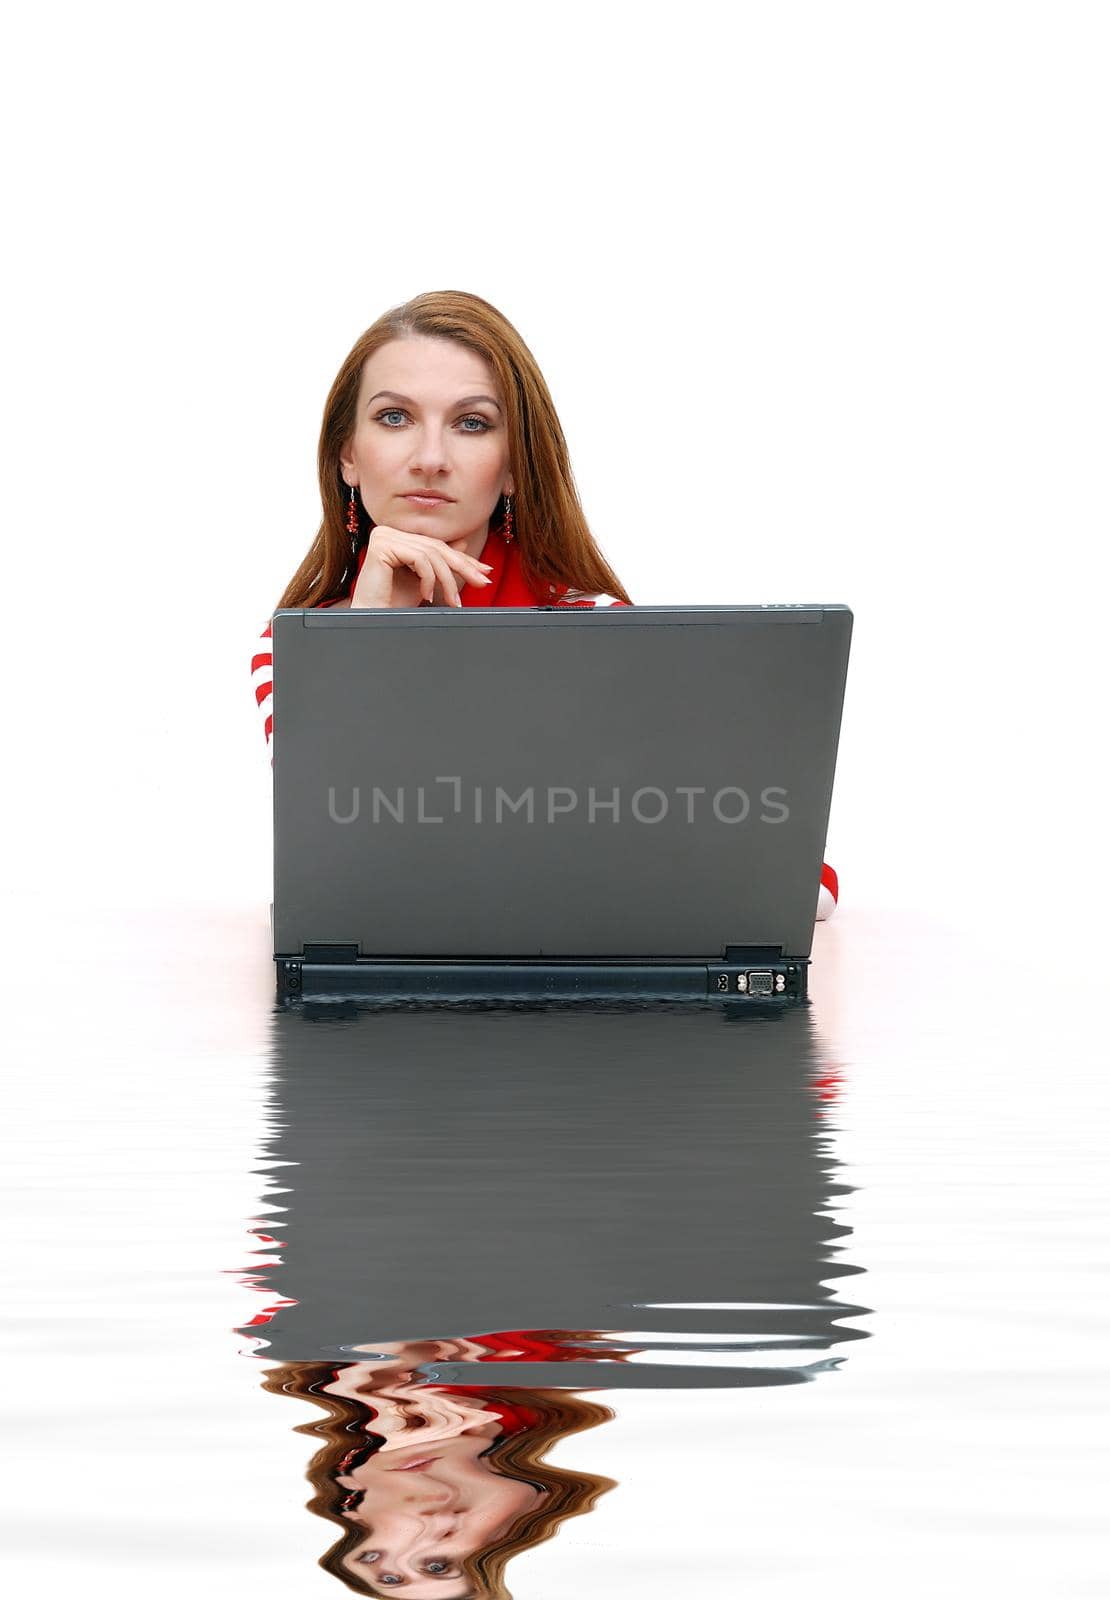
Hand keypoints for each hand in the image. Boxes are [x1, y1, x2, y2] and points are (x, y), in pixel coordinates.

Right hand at [351, 526, 493, 609]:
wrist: (373, 619)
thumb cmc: (394, 603)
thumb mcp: (424, 580)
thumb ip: (438, 561)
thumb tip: (463, 542)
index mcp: (398, 536)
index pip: (436, 545)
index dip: (462, 559)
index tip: (484, 571)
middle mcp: (389, 531)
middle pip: (436, 548)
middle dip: (463, 567)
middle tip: (482, 581)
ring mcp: (384, 535)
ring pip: (431, 554)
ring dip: (447, 580)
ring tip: (453, 601)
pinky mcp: (381, 544)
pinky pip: (419, 558)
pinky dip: (428, 579)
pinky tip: (426, 596)